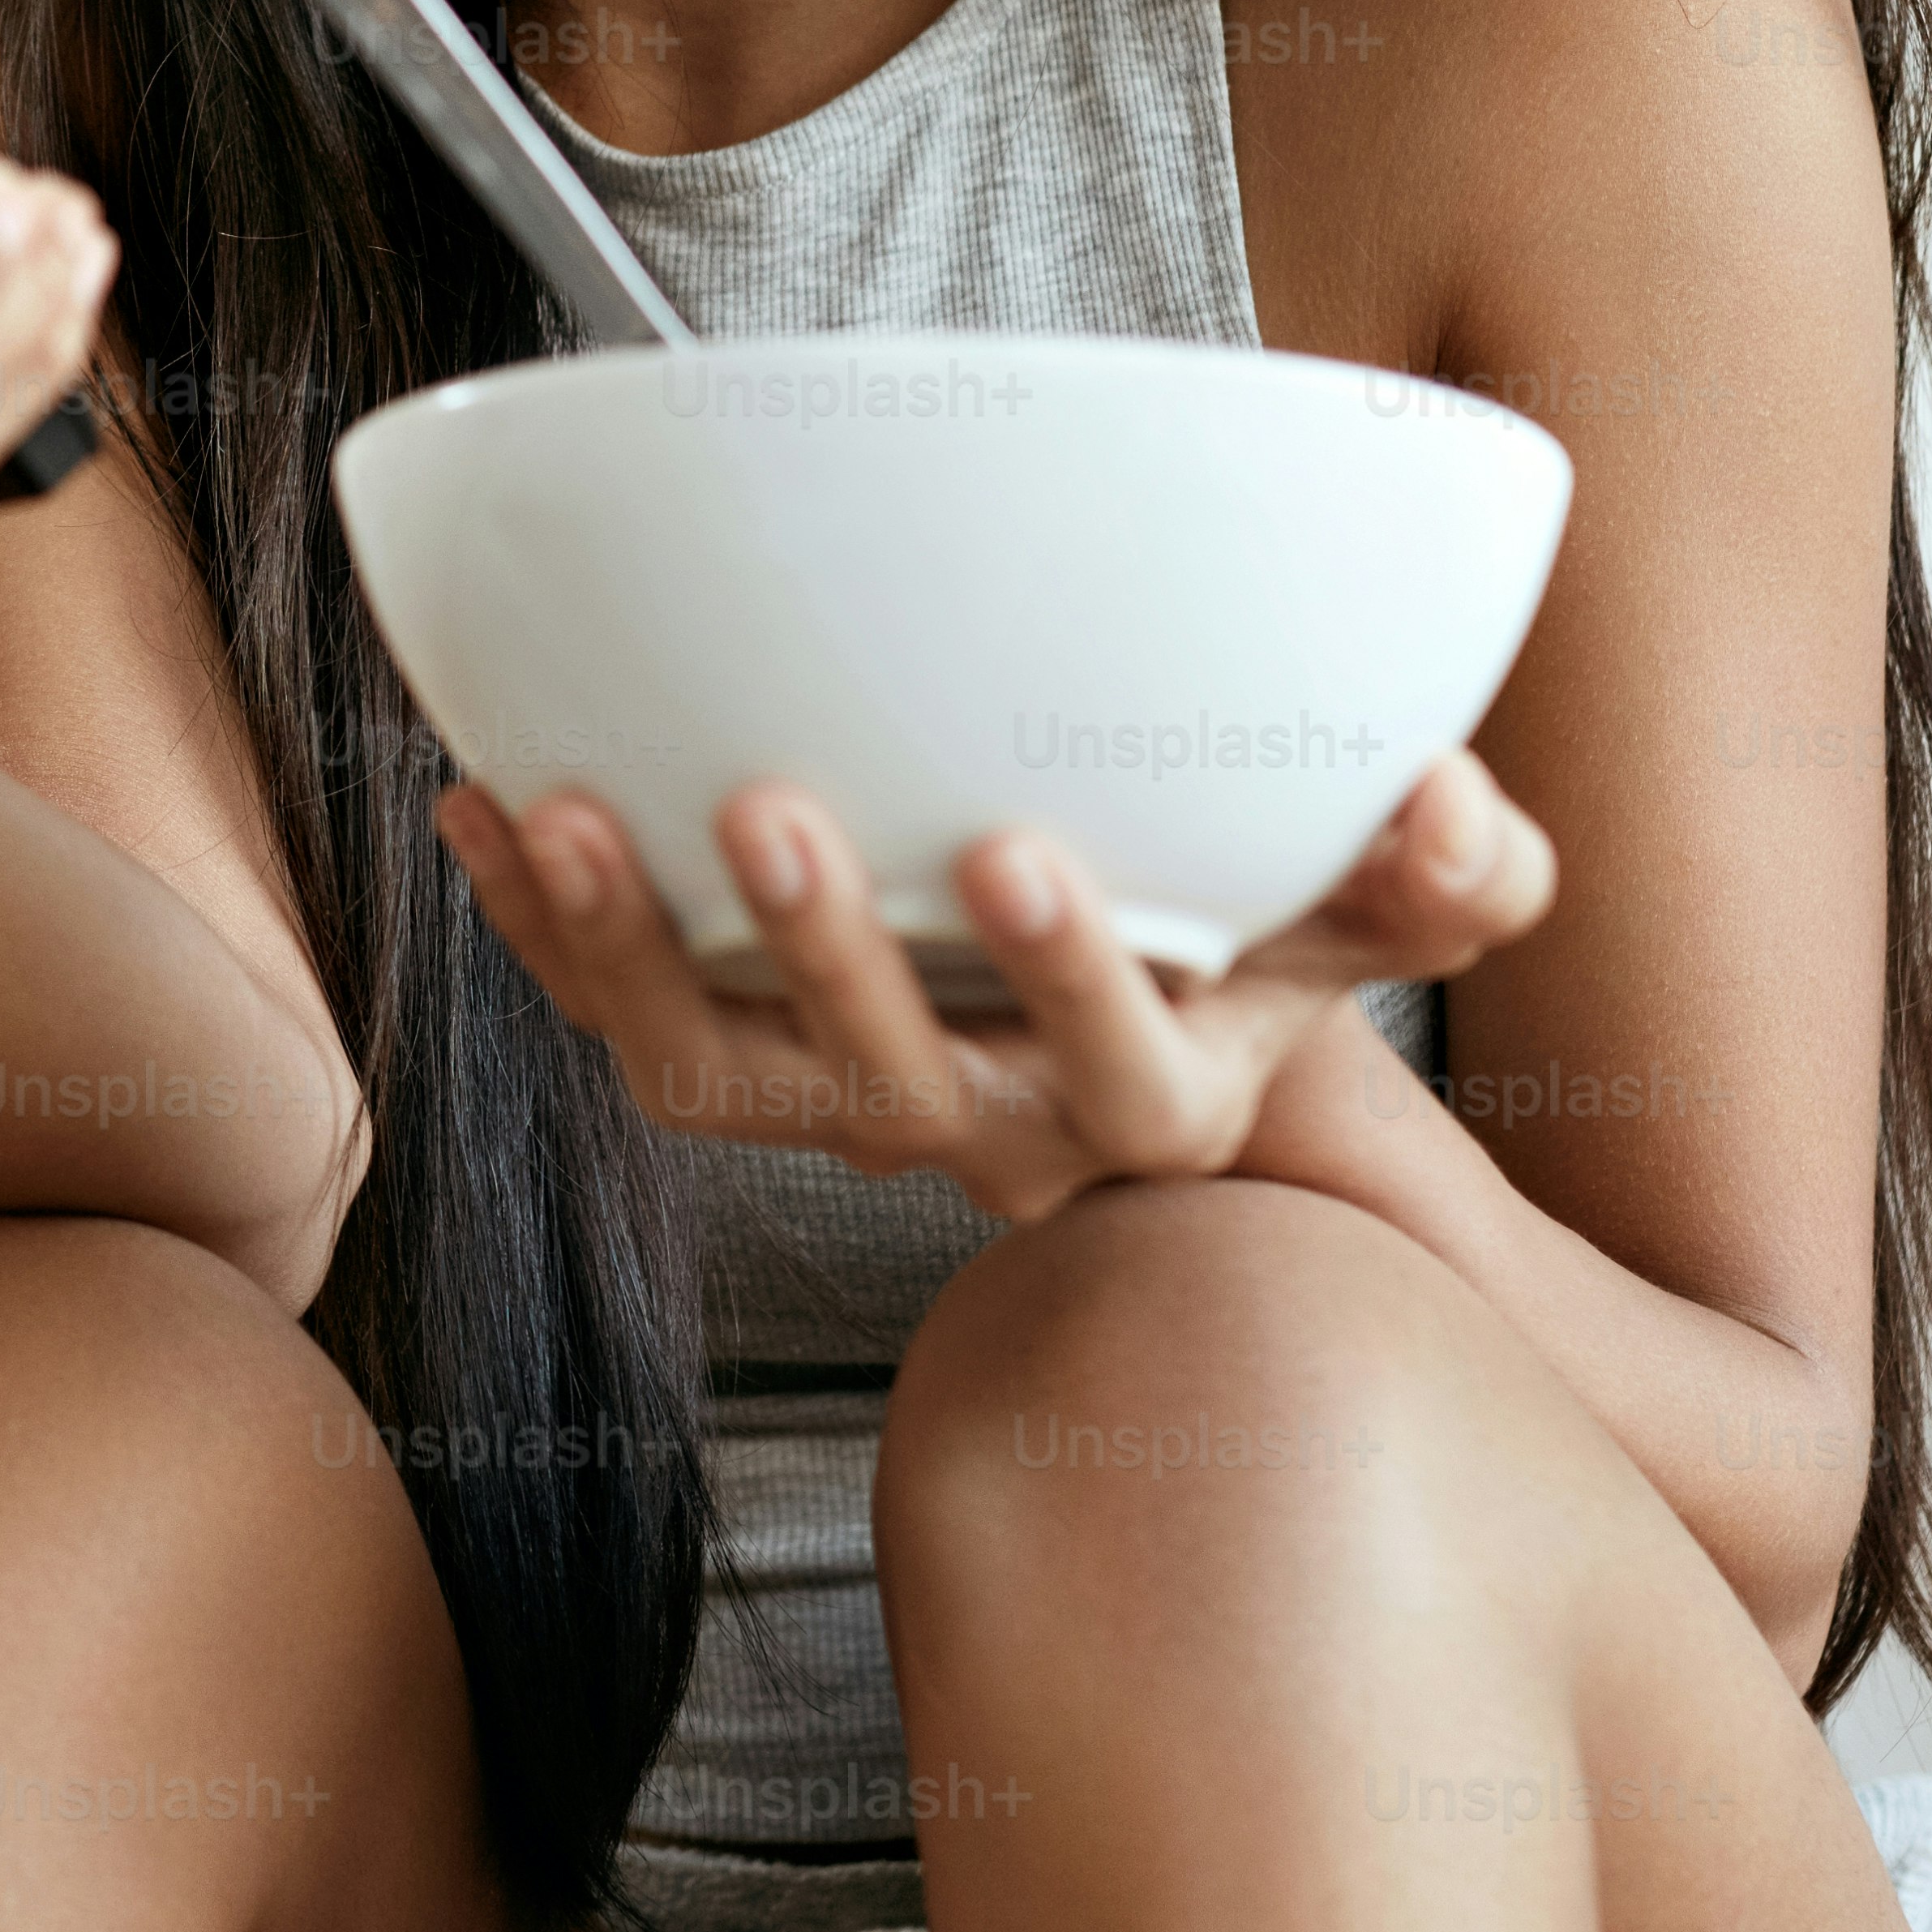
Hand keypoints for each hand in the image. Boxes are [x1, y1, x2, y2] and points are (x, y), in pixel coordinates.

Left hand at [431, 747, 1562, 1221]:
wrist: (1150, 1026)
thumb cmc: (1269, 947)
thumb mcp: (1382, 914)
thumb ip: (1442, 875)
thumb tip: (1449, 800)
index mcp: (1151, 1109)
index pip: (1120, 1075)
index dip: (1069, 980)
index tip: (1018, 851)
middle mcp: (986, 1132)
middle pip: (882, 1088)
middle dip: (818, 953)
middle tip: (768, 805)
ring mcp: (845, 1102)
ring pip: (714, 1077)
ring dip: (624, 951)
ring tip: (559, 817)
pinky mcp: (740, 1055)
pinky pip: (618, 1012)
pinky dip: (542, 921)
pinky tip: (482, 800)